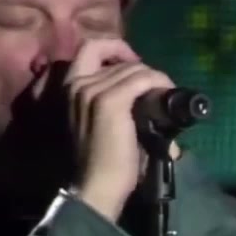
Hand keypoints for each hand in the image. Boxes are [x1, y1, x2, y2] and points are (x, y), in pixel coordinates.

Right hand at [64, 39, 174, 221]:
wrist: (95, 187)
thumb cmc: (99, 163)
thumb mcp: (97, 124)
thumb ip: (112, 104)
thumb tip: (148, 97)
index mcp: (69, 89)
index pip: (89, 48)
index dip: (114, 48)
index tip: (133, 61)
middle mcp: (77, 84)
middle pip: (119, 62)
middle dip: (143, 71)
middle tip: (159, 90)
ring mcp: (92, 90)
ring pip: (134, 70)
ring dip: (154, 78)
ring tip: (165, 95)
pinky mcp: (110, 101)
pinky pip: (143, 79)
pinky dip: (159, 83)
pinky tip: (167, 93)